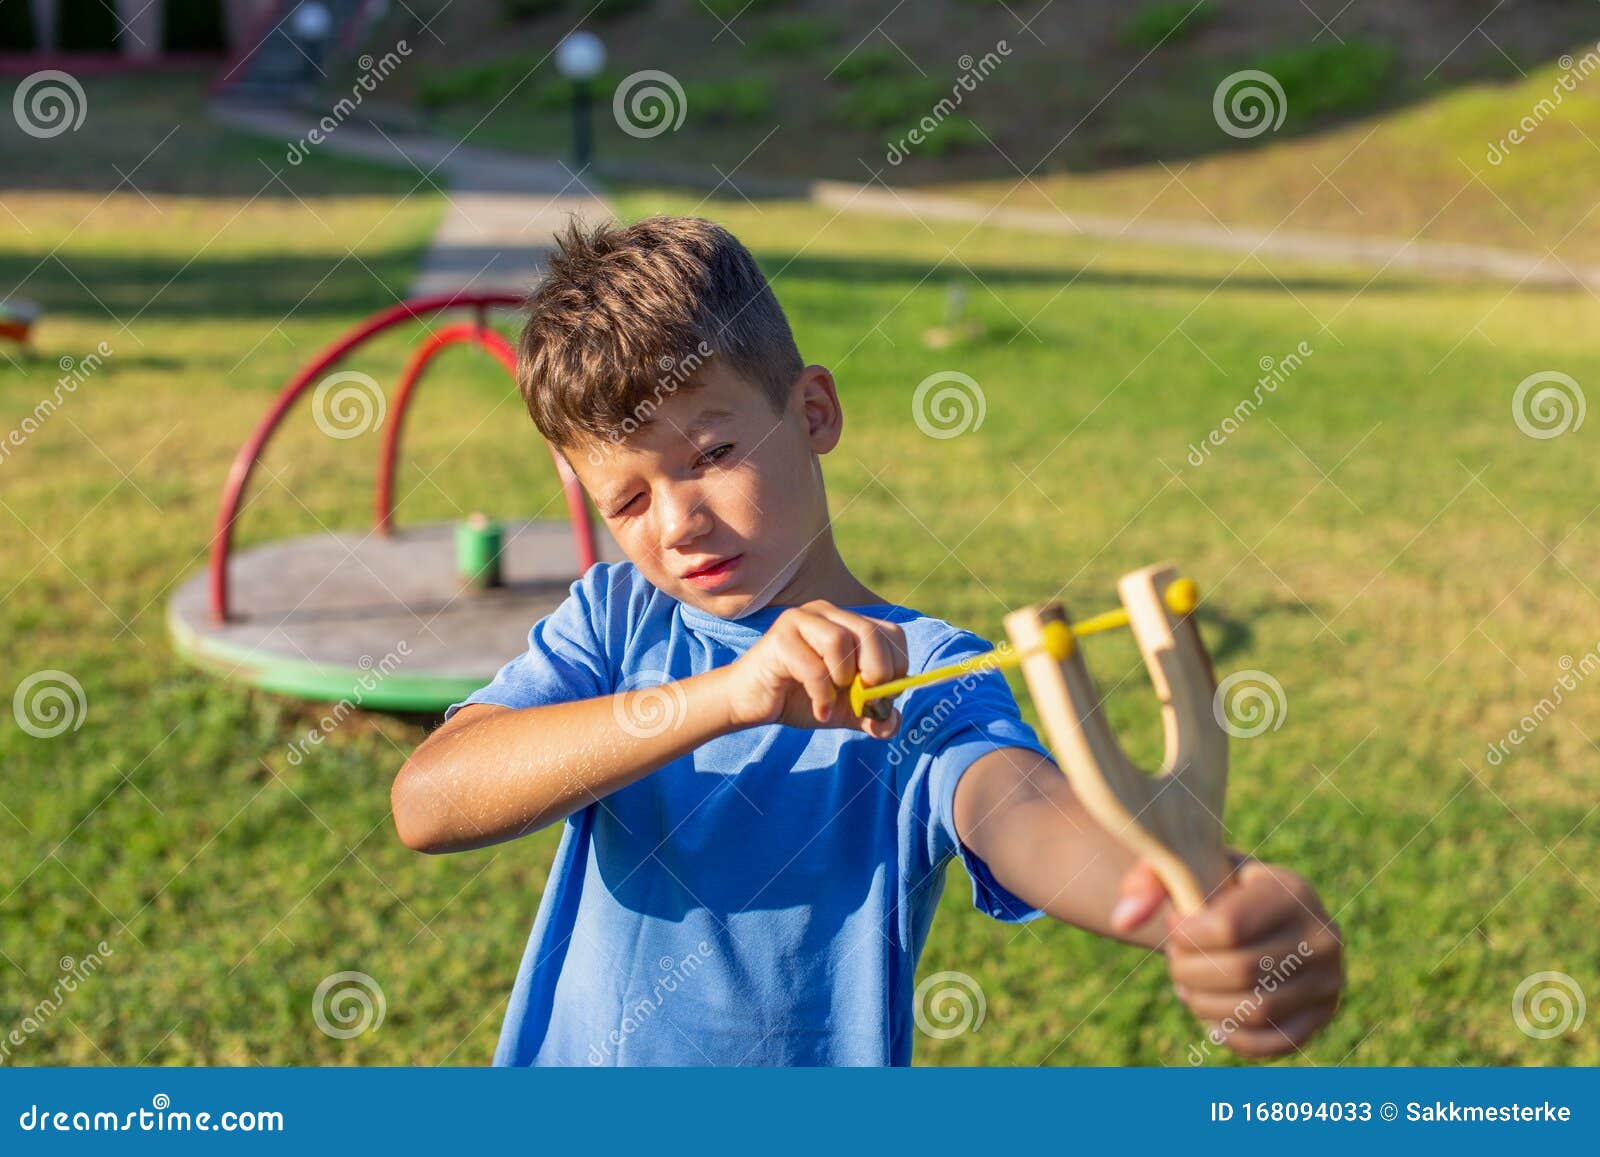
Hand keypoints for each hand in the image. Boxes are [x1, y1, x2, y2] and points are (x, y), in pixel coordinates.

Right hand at [725, 600, 907, 737]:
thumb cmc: (798, 698)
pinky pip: (815, 666)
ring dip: (844, 679)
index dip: (897, 667)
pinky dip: (823, 695)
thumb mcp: (844, 710)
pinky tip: (819, 710)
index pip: (892, 633)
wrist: (748, 703)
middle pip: (871, 632)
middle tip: (863, 700)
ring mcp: (801, 620)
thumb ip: (872, 716)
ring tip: (832, 698)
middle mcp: (826, 613)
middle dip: (878, 674)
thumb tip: (892, 722)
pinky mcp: (779, 637)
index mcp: (847, 622)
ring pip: (841, 641)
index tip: (880, 696)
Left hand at [1111, 856, 1343, 1057]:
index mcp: (1292, 891)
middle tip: (1175, 960)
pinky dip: (1229, 1034)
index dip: (1184, 935)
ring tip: (1187, 984)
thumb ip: (1146, 882)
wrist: (1253, 915)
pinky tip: (1209, 1012)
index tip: (1172, 925)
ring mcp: (1329, 980)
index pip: (1229, 927)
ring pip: (1253, 1010)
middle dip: (1189, 970)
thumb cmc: (1212, 890)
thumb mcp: (1184, 868)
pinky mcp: (1322, 1016)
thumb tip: (1122, 921)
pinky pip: (1272, 1041)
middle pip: (1240, 971)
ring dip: (1204, 1003)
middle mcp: (1323, 936)